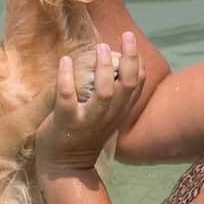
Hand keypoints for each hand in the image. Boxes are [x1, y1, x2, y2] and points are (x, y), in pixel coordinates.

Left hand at [35, 32, 144, 175]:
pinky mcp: (66, 122)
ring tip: (100, 47)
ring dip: (104, 67)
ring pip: (104, 92)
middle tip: (126, 36)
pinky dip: (66, 78)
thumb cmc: (84, 135)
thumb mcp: (106, 117)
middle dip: (130, 58)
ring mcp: (89, 120)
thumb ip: (113, 97)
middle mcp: (109, 115)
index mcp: (120, 112)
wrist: (65, 167)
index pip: (138, 84)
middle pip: (129, 84)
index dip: (138, 61)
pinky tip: (65, 61)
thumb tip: (113, 65)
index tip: (130, 41)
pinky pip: (67, 98)